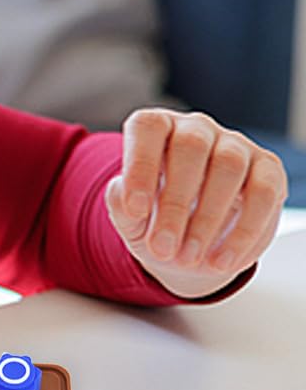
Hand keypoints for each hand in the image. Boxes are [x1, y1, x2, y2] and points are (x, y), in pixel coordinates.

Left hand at [104, 108, 287, 298]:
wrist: (188, 244)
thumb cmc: (153, 219)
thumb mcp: (129, 218)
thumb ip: (121, 205)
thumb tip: (126, 200)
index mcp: (156, 130)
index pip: (148, 128)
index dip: (140, 166)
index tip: (135, 211)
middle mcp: (196, 129)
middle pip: (191, 146)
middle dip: (174, 202)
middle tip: (162, 247)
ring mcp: (235, 145)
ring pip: (229, 166)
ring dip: (207, 218)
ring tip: (187, 258)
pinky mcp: (268, 170)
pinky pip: (263, 193)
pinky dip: (243, 231)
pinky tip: (221, 261)